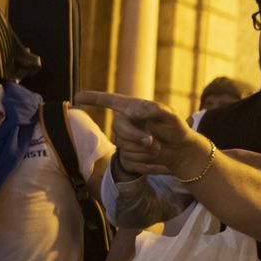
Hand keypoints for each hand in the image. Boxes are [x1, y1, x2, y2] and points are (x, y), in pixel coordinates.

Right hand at [77, 91, 202, 178]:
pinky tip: (162, 162)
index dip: (93, 98)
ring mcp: (124, 142)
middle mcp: (124, 124)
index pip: (109, 100)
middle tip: (153, 141)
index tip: (77, 96)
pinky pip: (133, 163)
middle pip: (118, 129)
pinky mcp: (128, 159)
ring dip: (147, 152)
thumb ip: (153, 109)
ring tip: (160, 148)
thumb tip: (133, 110)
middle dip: (137, 136)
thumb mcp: (170, 116)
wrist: (182, 151)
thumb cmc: (176, 129)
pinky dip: (150, 164)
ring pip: (126, 148)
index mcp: (131, 109)